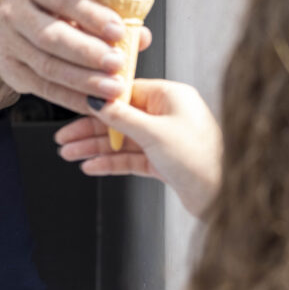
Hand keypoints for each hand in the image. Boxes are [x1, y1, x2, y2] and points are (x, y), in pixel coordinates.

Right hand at [0, 0, 147, 110]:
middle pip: (51, 36)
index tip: (119, 31)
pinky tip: (94, 102)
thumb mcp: (74, 0)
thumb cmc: (51, 7)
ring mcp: (7, 43)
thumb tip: (140, 37)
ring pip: (47, 66)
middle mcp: (13, 13)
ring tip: (112, 88)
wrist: (13, 18)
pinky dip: (72, 98)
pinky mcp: (9, 71)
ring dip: (83, 81)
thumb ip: (106, 17)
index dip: (93, 16)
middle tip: (118, 64)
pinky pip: (43, 89)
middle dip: (88, 53)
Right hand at [54, 79, 221, 216]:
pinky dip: (110, 162)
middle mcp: (168, 114)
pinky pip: (131, 158)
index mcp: (170, 96)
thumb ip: (122, 117)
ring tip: (70, 153)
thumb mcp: (154, 133)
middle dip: (90, 129)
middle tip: (64, 137)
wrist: (224, 196)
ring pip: (122, 140)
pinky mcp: (164, 161)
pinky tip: (91, 166)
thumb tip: (98, 100)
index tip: (77, 106)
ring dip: (95, 148)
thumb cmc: (201, 159)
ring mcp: (165, 138)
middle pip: (120, 118)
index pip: (126, 93)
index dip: (100, 102)